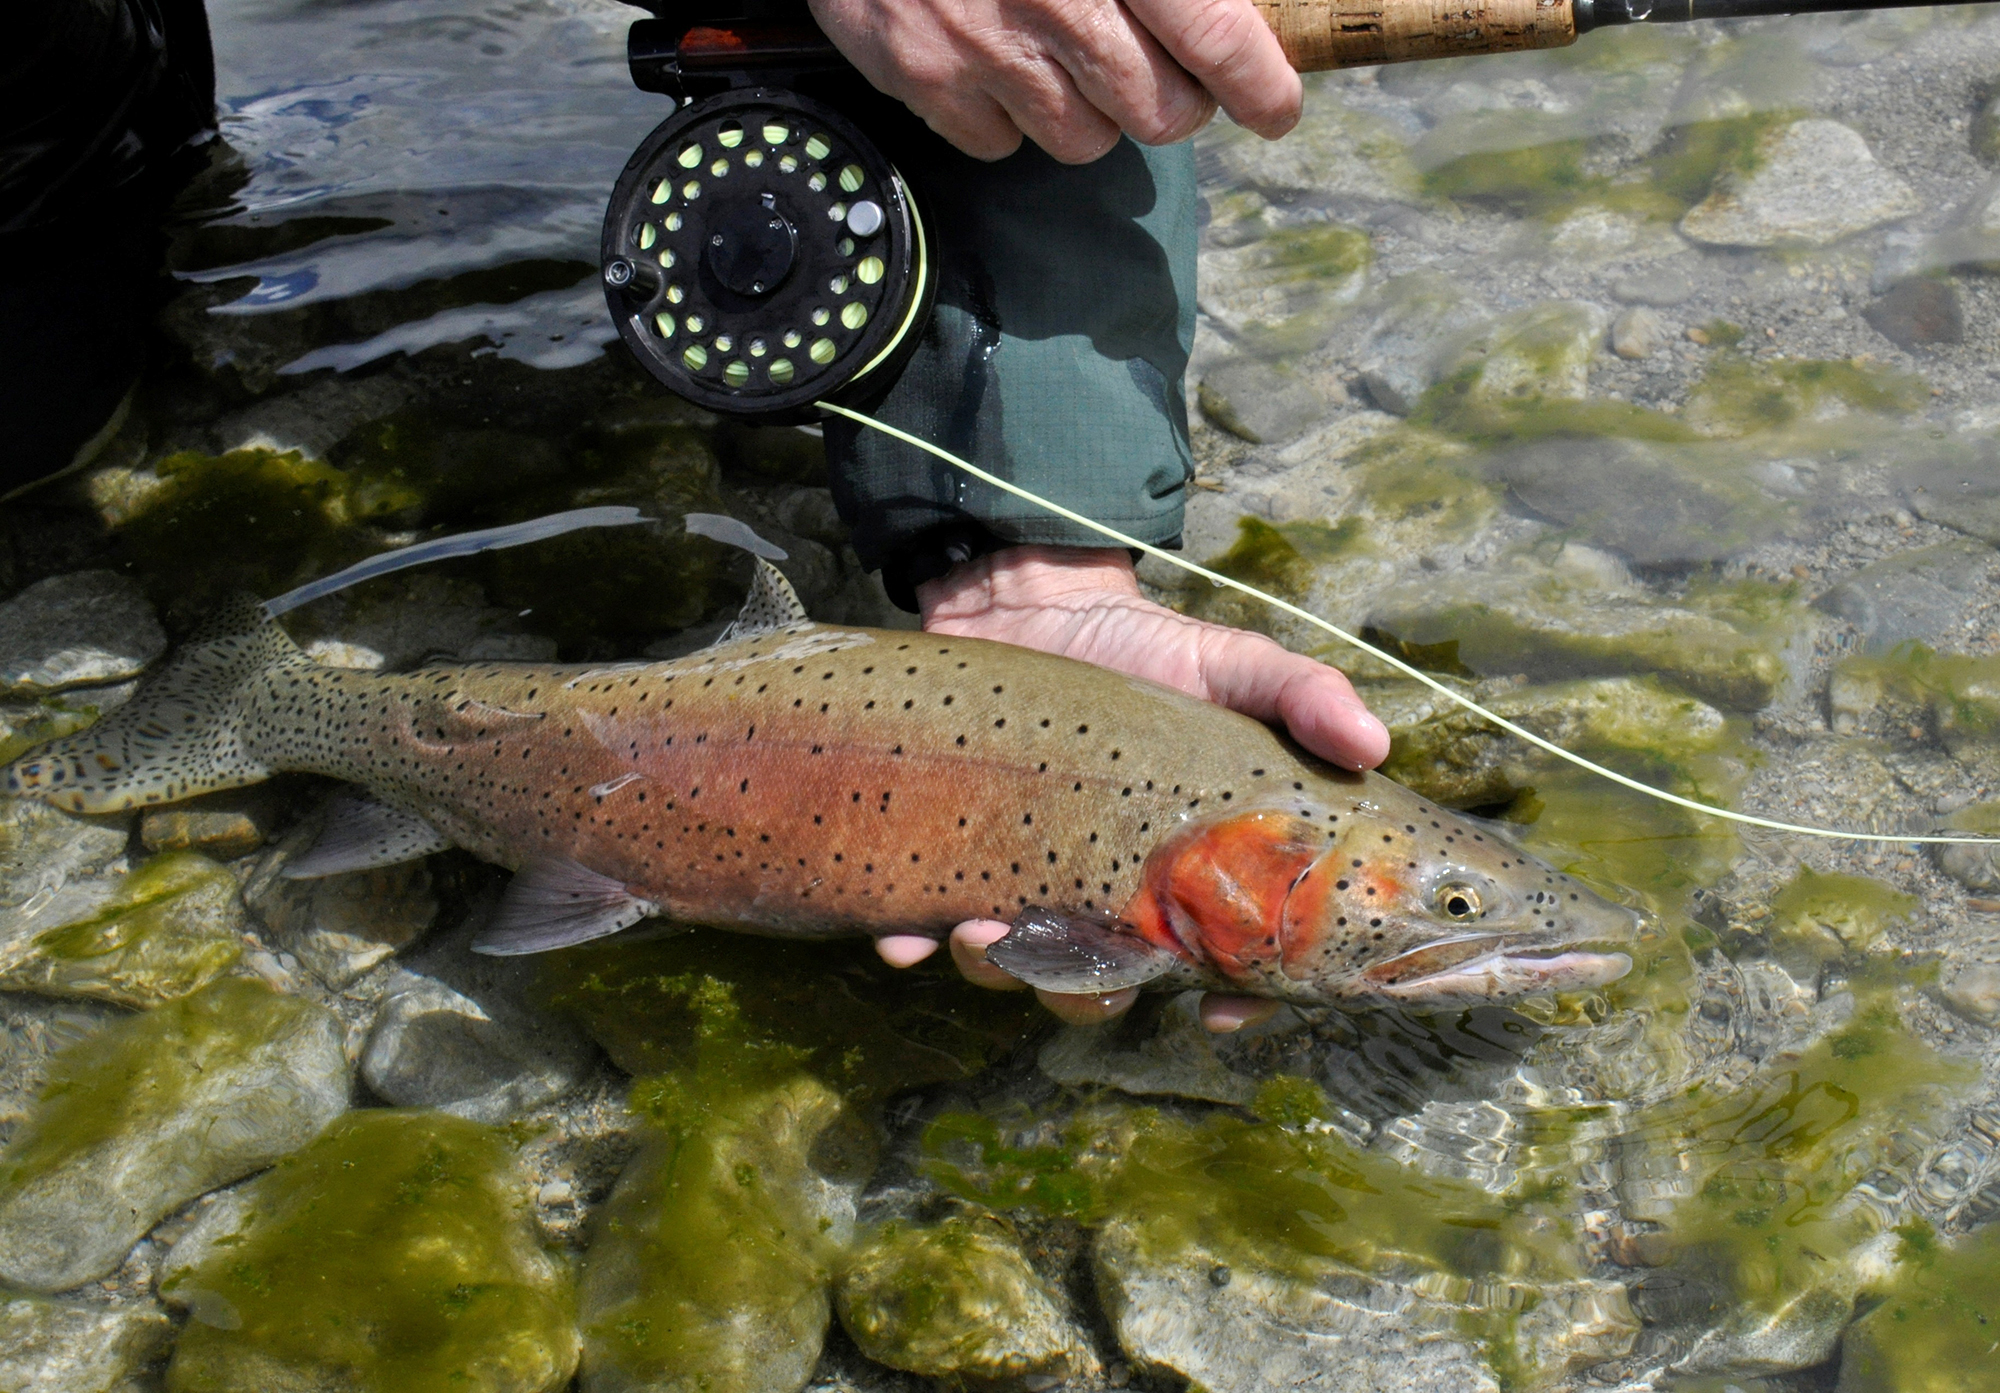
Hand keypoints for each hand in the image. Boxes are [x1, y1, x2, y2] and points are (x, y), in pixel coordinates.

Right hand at [805, 0, 1301, 162]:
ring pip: (1085, 141)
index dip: (1260, 86)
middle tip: (1162, 71)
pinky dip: (1011, 116)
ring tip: (1069, 53)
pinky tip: (1001, 60)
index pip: (1217, 37)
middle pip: (1159, 114)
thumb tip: (1238, 12)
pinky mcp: (926, 75)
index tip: (1275, 107)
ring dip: (1092, 111)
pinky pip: (1002, 144)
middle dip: (1175, 102)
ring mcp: (985, 46)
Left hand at [873, 544, 1389, 1030]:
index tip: (1224, 1009)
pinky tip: (903, 940)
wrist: (1029, 601)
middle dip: (1086, 995)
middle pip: (1102, 986)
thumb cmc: (1140, 648)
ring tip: (978, 936)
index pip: (1218, 962)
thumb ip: (1301, 696)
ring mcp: (1021, 877)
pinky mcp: (948, 851)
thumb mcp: (1231, 663)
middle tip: (1071, 970)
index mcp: (1176, 873)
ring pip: (1011, 967)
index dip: (1231, 998)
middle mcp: (1099, 892)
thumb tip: (1374, 740)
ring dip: (996, 972)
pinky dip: (909, 943)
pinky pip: (919, 924)